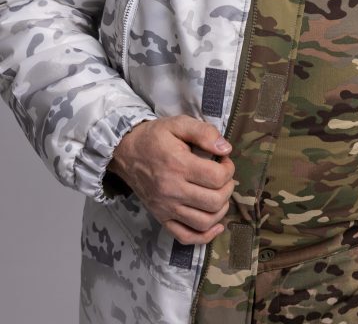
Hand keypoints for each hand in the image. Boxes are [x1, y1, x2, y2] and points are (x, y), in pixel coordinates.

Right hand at [107, 116, 234, 245]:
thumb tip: (226, 149)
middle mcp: (172, 191)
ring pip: (204, 222)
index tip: (224, 160)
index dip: (228, 169)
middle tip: (224, 176)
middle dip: (227, 188)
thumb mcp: (179, 124)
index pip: (217, 178)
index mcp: (178, 166)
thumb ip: (204, 133)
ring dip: (221, 209)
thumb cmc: (155, 137)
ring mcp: (166, 208)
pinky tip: (216, 224)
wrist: (125, 152)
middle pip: (214, 201)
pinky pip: (185, 237)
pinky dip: (204, 236)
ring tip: (219, 193)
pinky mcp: (161, 218)